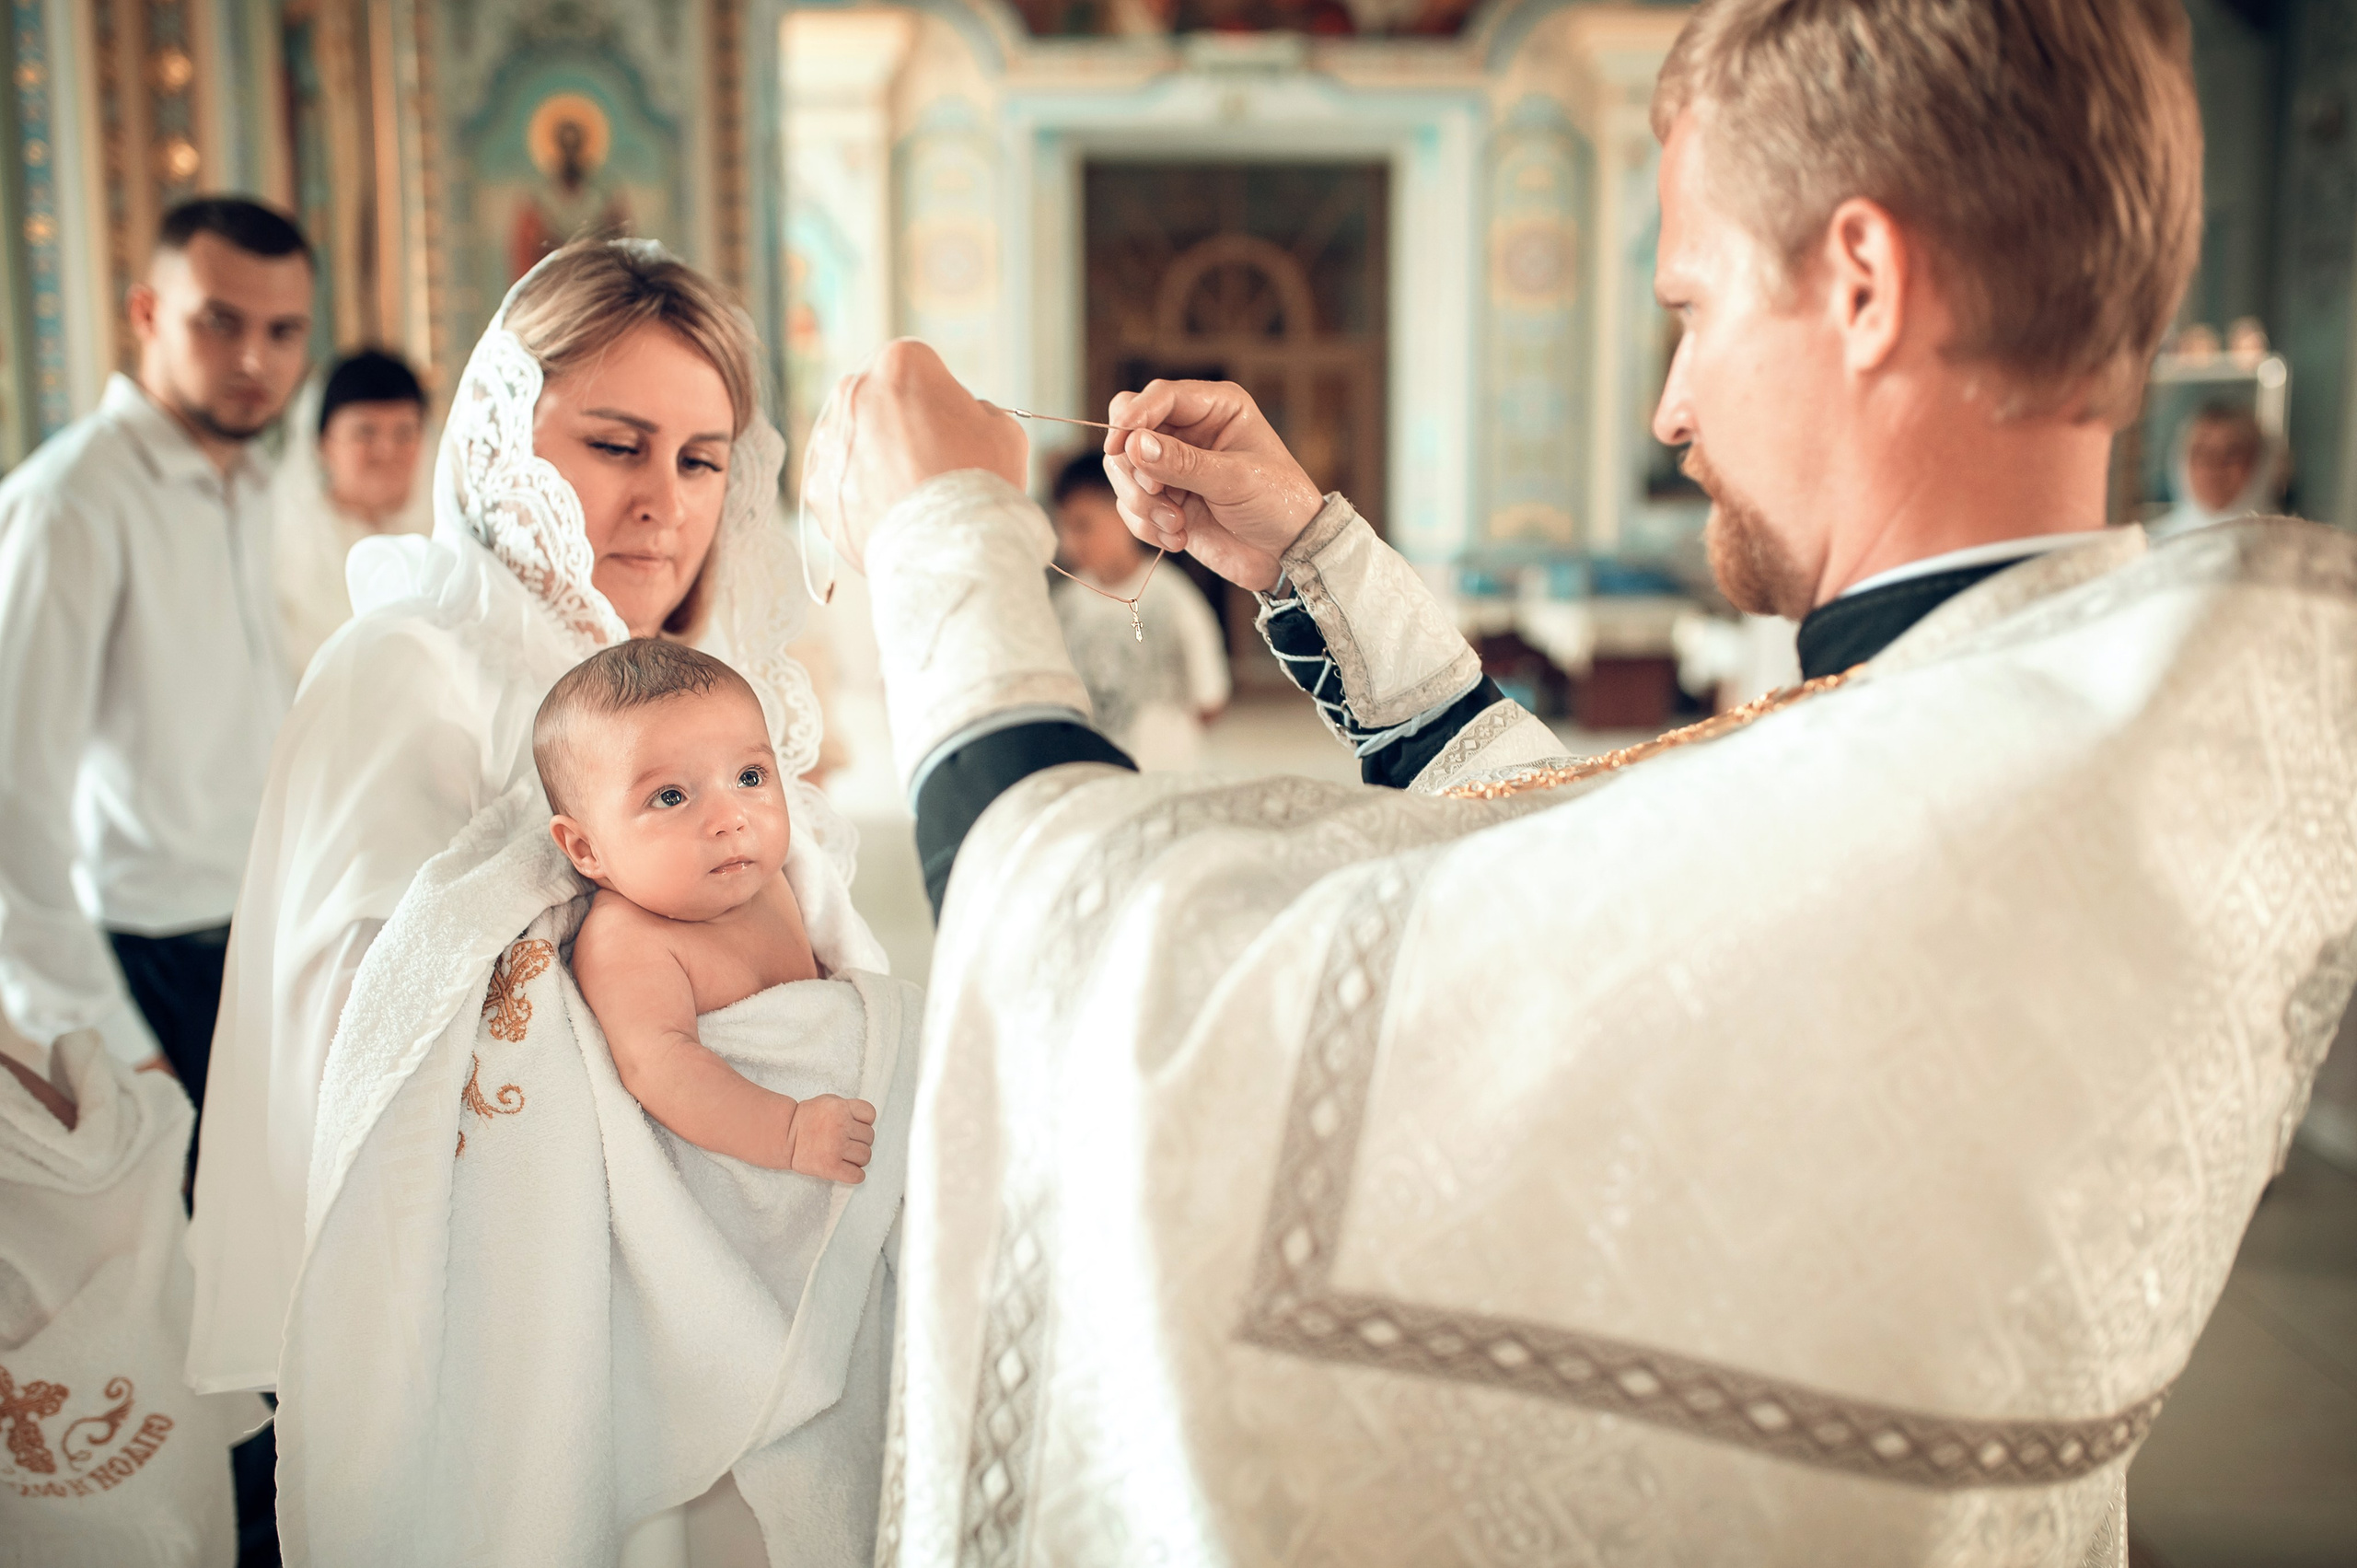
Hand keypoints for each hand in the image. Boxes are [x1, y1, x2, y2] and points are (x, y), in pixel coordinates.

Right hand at [782, 1092, 877, 1183]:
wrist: (784, 1135)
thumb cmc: (807, 1119)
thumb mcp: (827, 1101)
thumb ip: (847, 1107)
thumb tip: (865, 1121)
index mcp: (841, 1108)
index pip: (870, 1114)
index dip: (865, 1122)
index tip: (855, 1126)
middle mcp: (841, 1126)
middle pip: (869, 1137)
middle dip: (860, 1140)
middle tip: (847, 1143)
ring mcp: (836, 1147)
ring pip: (866, 1156)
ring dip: (859, 1158)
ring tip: (845, 1156)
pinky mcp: (831, 1167)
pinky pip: (857, 1175)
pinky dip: (855, 1175)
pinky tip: (847, 1170)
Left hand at [804, 340, 1027, 572]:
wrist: (948, 554)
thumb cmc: (981, 486)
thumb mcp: (1003, 430)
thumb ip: (978, 410)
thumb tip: (966, 417)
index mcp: (901, 365)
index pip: (919, 366)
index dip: (940, 396)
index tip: (953, 425)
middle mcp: (854, 392)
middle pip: (879, 398)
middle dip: (900, 421)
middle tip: (931, 460)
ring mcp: (829, 442)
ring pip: (855, 440)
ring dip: (876, 457)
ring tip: (911, 495)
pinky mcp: (816, 487)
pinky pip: (839, 482)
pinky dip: (859, 494)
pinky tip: (891, 513)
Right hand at [1101, 380, 1324, 591]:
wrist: (1288, 553)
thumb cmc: (1278, 503)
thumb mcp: (1234, 480)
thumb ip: (1183, 462)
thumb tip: (1134, 444)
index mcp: (1214, 407)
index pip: (1159, 397)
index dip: (1133, 417)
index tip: (1118, 446)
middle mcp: (1188, 431)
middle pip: (1128, 432)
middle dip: (1135, 469)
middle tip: (1156, 494)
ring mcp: (1173, 467)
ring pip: (1123, 472)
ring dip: (1143, 505)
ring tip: (1177, 525)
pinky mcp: (1164, 500)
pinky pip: (1130, 507)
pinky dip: (1147, 526)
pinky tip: (1177, 538)